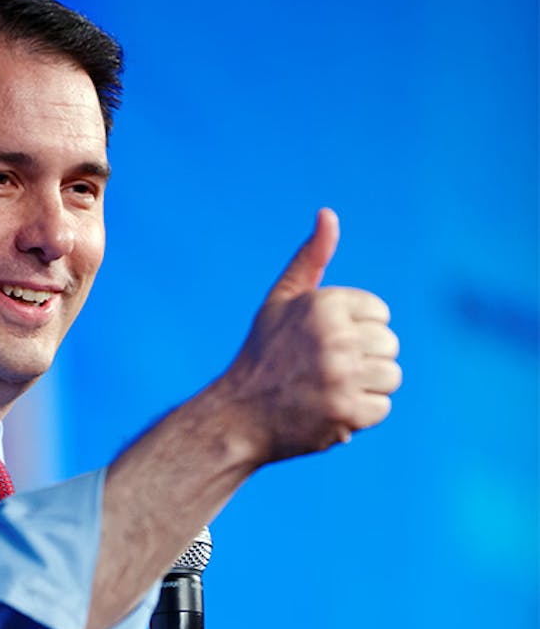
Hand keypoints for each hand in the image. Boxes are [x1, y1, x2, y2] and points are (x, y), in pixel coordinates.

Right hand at [224, 208, 401, 464]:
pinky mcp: (347, 411)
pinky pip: (381, 409)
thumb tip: (328, 213)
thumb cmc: (263, 355)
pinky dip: (358, 415)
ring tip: (327, 390)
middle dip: (363, 360)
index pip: (380, 314)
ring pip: (391, 377)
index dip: (355, 331)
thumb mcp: (281, 300)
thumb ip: (310, 258)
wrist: (237, 414)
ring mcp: (341, 375)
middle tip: (324, 371)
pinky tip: (327, 411)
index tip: (323, 344)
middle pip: (390, 346)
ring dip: (364, 388)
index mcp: (324, 303)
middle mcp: (334, 336)